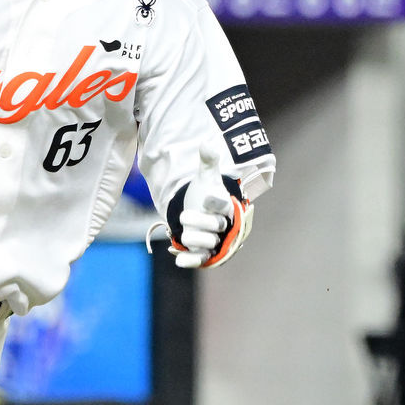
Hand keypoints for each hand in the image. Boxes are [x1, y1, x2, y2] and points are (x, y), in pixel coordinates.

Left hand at [172, 143, 252, 269]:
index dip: (216, 203)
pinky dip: (190, 261)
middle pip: (216, 226)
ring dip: (196, 239)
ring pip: (208, 243)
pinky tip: (178, 261)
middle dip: (202, 222)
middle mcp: (222, 225)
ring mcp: (213, 239)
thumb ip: (208, 162)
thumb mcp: (205, 177)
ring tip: (184, 234)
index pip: (224, 206)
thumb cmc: (204, 194)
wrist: (199, 212)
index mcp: (226, 206)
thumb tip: (206, 144)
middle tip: (185, 215)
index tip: (206, 198)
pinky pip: (200, 259)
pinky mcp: (203, 253)